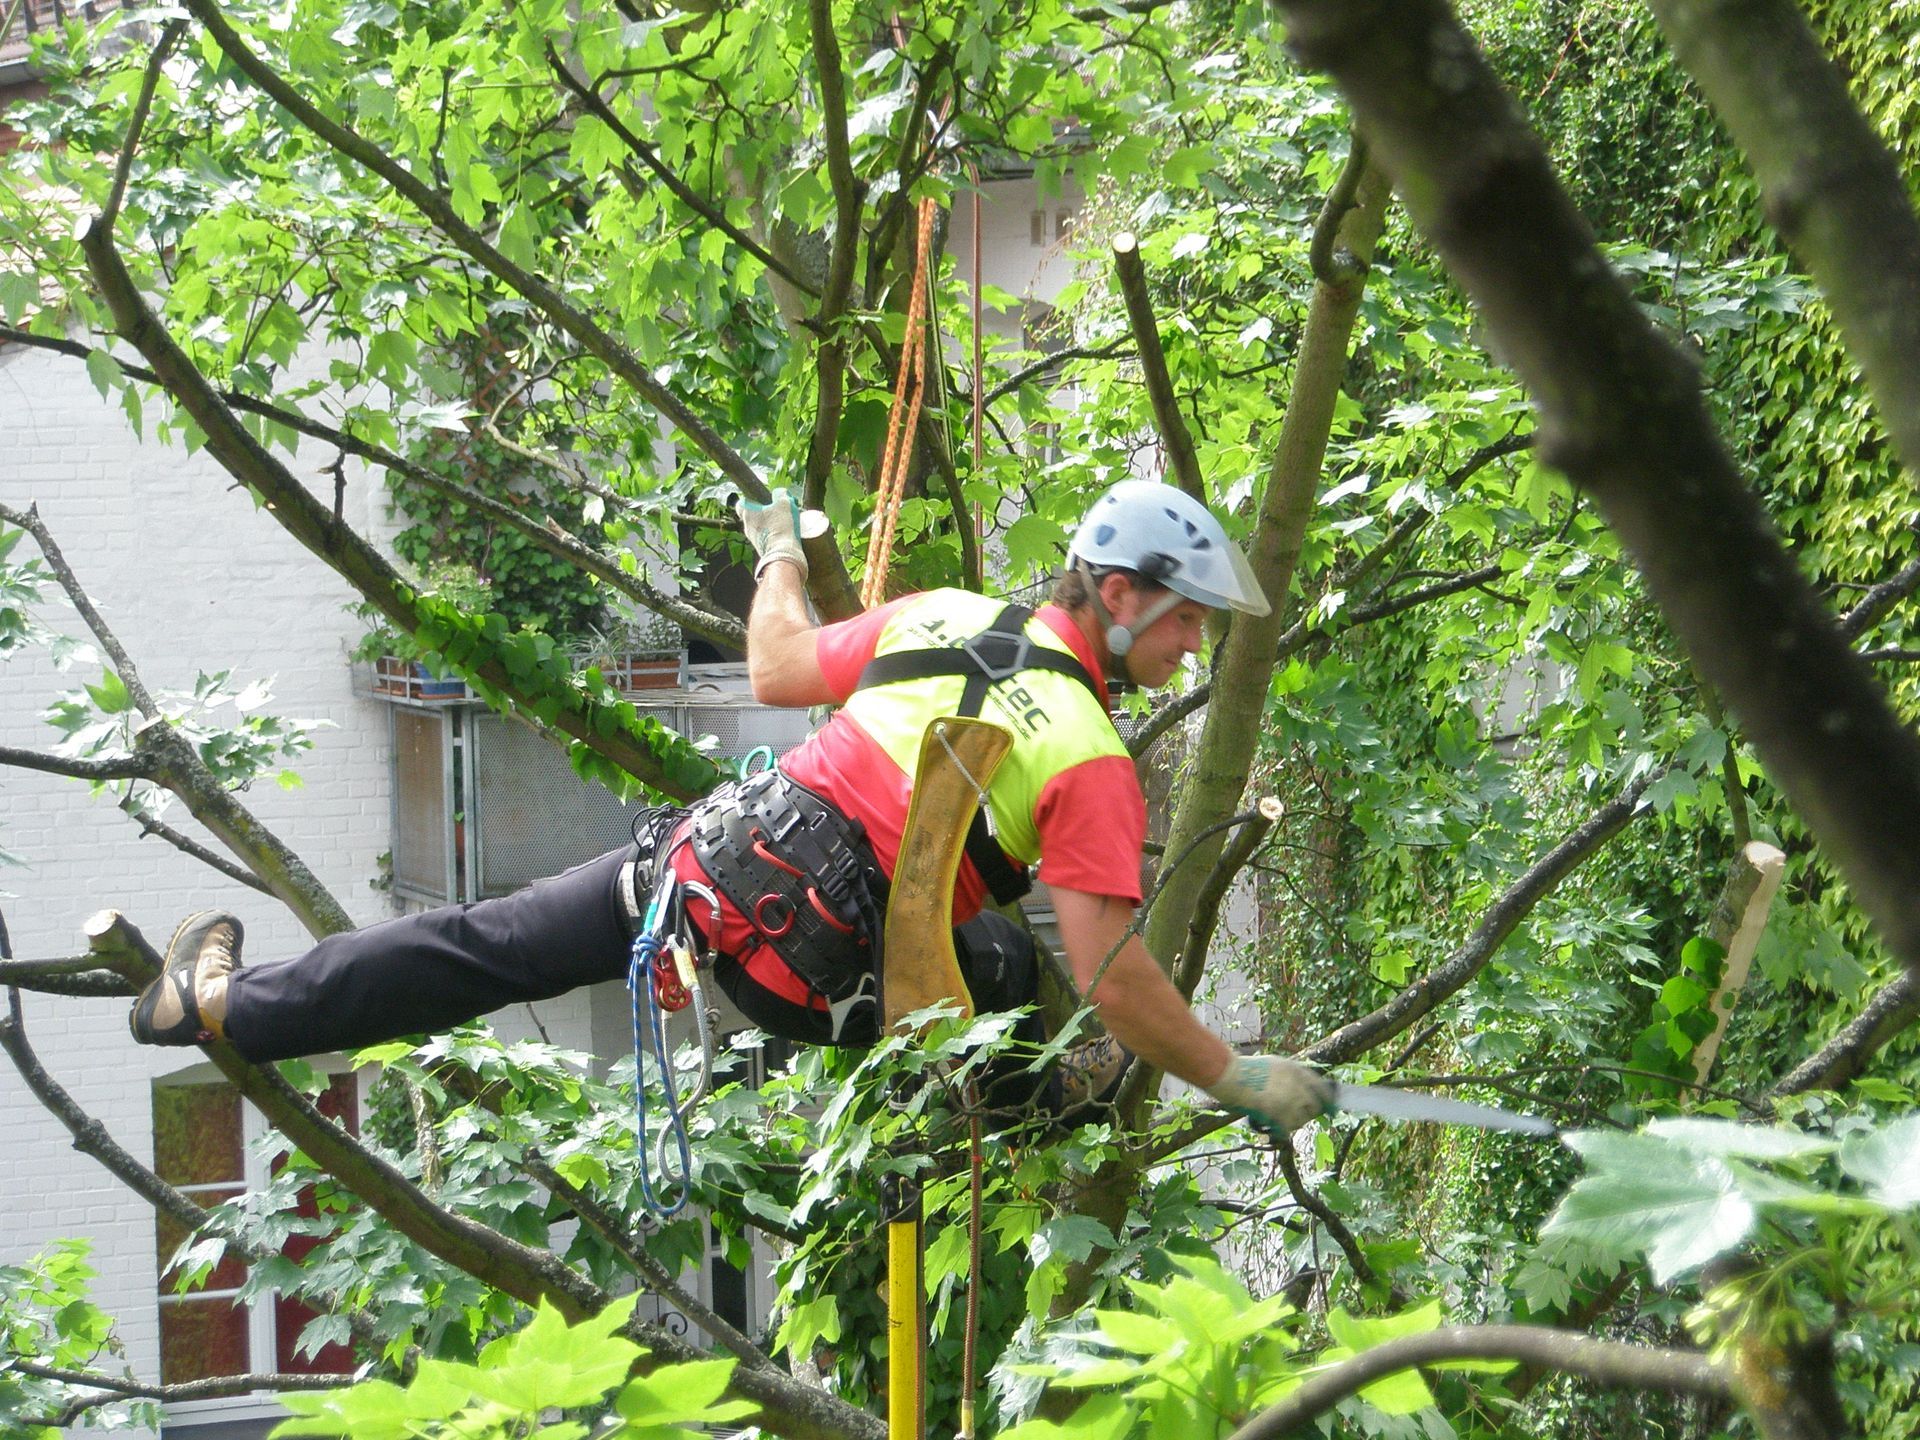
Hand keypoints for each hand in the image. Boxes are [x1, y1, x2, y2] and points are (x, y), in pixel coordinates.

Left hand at [739, 487, 807, 579]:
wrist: (782, 554)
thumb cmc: (780, 526)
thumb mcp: (785, 504)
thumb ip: (781, 495)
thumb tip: (780, 493)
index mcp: (747, 514)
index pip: (741, 503)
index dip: (750, 500)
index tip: (762, 500)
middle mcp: (747, 527)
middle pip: (753, 516)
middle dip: (764, 512)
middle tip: (778, 510)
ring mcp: (754, 540)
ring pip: (760, 528)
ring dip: (770, 524)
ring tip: (785, 522)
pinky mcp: (762, 549)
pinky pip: (766, 538)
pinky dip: (774, 535)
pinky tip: (786, 534)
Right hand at [1207, 1055, 1332, 1135]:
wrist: (1233, 1077)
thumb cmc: (1248, 1069)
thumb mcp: (1275, 1064)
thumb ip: (1291, 1074)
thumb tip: (1302, 1087)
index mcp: (1298, 1071)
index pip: (1322, 1088)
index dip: (1328, 1100)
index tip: (1332, 1108)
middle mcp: (1299, 1087)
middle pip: (1315, 1107)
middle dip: (1309, 1112)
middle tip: (1297, 1114)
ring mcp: (1292, 1103)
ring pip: (1301, 1120)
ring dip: (1293, 1121)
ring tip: (1277, 1116)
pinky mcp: (1282, 1117)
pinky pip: (1287, 1129)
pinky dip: (1281, 1129)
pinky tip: (1272, 1124)